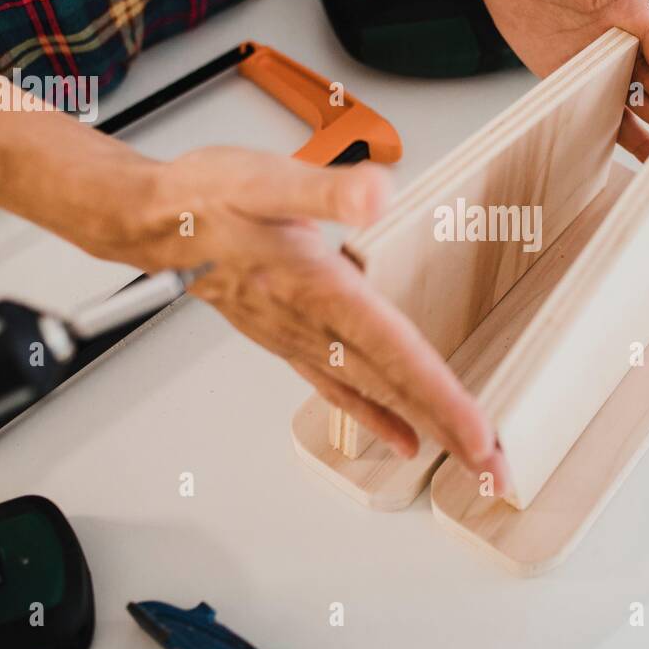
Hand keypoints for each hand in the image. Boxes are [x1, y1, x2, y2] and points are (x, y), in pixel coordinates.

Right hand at [130, 146, 508, 484]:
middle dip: (448, 430)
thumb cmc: (205, 199)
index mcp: (319, 288)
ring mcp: (300, 338)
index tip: (479, 436)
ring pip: (373, 393)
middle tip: (495, 470)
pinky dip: (375, 416)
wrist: (153, 223)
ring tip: (466, 460)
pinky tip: (401, 435)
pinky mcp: (289, 337)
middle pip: (394, 387)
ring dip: (424, 427)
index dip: (441, 397)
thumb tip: (377, 193)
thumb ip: (325, 189)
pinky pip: (340, 387)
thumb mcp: (265, 178)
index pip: (395, 353)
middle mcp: (313, 324)